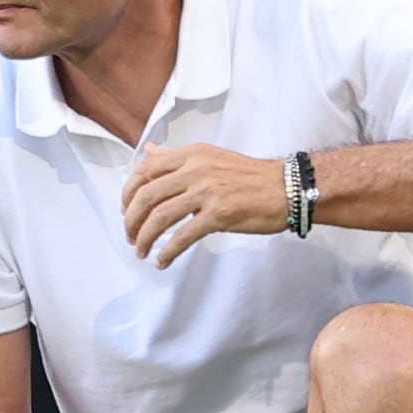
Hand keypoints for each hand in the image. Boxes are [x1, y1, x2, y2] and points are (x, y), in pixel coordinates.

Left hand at [121, 142, 291, 266]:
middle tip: (131, 236)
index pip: (145, 170)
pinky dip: (167, 252)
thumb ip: (178, 157)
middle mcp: (195, 169)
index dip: (128, 193)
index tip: (126, 210)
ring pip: (159, 217)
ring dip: (145, 238)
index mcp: (192, 154)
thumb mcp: (210, 157)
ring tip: (141, 251)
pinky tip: (162, 261)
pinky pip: (182, 237)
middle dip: (131, 220)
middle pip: (146, 196)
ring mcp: (206, 192)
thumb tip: (151, 151)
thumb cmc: (251, 176)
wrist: (286, 188)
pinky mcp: (219, 215)